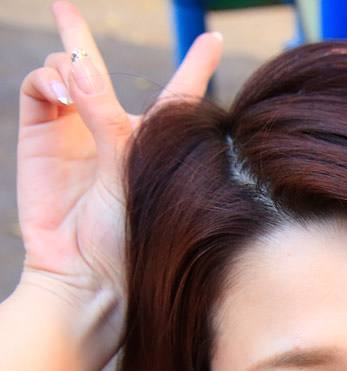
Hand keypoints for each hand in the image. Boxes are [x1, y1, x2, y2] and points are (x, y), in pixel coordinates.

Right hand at [16, 1, 221, 313]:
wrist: (87, 275)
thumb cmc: (130, 236)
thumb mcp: (133, 174)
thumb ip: (108, 118)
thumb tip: (81, 66)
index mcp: (157, 142)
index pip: (180, 95)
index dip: (196, 64)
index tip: (214, 37)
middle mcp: (116, 131)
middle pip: (105, 72)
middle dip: (81, 36)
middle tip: (65, 5)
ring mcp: (74, 131)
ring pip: (68, 72)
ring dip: (69, 63)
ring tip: (75, 81)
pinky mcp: (40, 135)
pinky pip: (39, 88)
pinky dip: (48, 79)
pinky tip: (61, 89)